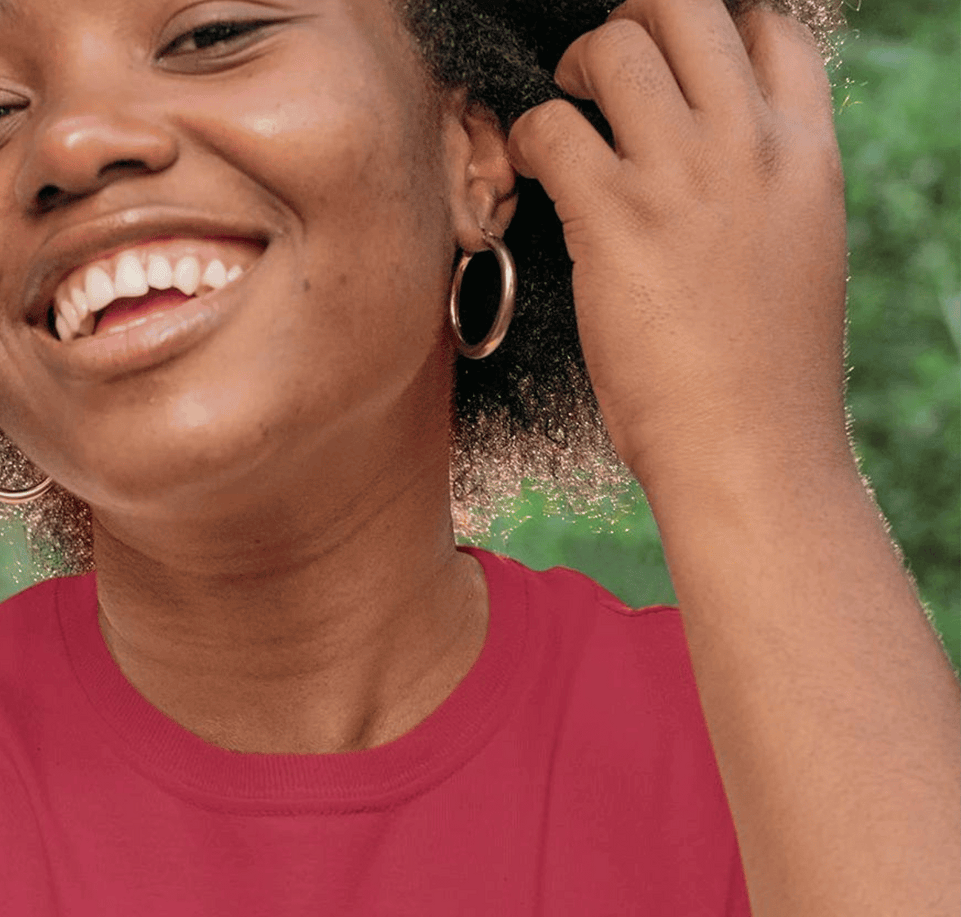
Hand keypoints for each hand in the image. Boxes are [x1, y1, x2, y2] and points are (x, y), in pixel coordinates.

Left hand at [508, 0, 849, 490]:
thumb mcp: (797, 258)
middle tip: (601, 74)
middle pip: (685, 9)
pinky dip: (527, 136)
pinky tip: (528, 169)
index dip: (710, 29)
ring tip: (562, 115)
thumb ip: (765, 193)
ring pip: (616, 46)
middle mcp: (749, 145)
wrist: (751, 453)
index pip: (767, 28)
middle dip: (632, 24)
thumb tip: (724, 173)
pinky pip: (551, 128)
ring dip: (574, 69)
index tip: (671, 64)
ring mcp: (683, 177)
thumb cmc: (766, 382)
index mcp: (807, 152)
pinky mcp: (616, 221)